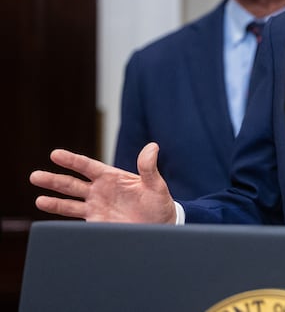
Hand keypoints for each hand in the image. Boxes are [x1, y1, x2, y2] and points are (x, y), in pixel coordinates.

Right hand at [29, 142, 176, 223]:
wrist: (161, 226)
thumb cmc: (159, 203)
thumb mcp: (156, 185)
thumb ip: (149, 168)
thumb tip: (153, 146)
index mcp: (111, 177)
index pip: (87, 166)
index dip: (71, 160)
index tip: (55, 154)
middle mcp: (99, 191)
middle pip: (71, 184)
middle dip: (53, 180)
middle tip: (35, 176)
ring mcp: (96, 207)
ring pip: (69, 202)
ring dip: (53, 201)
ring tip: (38, 198)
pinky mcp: (96, 223)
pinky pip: (75, 221)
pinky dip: (62, 221)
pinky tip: (49, 220)